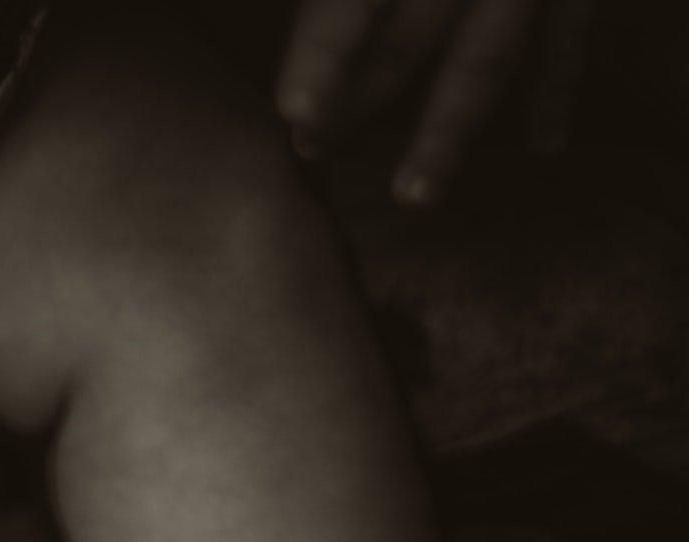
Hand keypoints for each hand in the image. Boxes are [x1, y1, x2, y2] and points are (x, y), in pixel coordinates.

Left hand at [276, 0, 599, 204]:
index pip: (353, 4)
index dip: (321, 58)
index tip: (295, 116)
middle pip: (408, 41)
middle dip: (361, 104)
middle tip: (315, 156)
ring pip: (486, 58)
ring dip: (448, 131)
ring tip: (413, 195)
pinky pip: (573, 35)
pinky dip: (558, 89)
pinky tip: (543, 148)